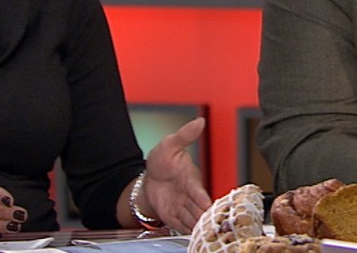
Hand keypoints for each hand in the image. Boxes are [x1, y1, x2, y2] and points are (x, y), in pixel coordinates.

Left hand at [141, 118, 212, 232]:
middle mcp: (190, 196)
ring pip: (193, 221)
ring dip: (195, 226)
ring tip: (197, 232)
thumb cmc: (162, 160)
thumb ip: (185, 135)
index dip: (203, 201)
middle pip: (199, 211)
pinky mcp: (174, 217)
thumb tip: (200, 121)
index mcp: (192, 181)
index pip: (200, 193)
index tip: (208, 207)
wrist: (147, 177)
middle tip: (204, 224)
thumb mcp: (170, 144)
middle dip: (202, 218)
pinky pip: (183, 227)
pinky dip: (186, 231)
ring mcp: (182, 208)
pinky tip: (189, 234)